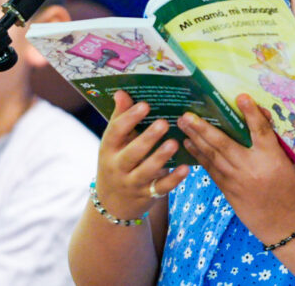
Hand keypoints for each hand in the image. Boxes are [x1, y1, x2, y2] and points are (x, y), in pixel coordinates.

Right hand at [95, 90, 188, 219]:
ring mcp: (132, 183)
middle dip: (147, 139)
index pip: (115, 132)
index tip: (145, 104)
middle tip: (163, 123)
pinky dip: (173, 179)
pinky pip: (160, 188)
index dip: (129, 118)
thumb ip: (120, 118)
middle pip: (131, 154)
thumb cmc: (116, 161)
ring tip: (174, 143)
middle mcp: (117, 167)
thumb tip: (121, 92)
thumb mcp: (114, 142)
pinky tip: (186, 167)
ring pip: (146, 171)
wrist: (112, 203)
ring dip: (160, 157)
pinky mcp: (147, 195)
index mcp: (108, 149)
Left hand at [178, 94, 294, 244]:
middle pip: (224, 142)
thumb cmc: (294, 190)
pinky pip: (211, 169)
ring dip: (196, 138)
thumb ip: (282, 142)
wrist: (284, 224)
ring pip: (213, 155)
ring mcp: (237, 179)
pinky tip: (189, 145)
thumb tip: (265, 117)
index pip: (261, 130)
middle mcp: (251, 166)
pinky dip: (199, 156)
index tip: (241, 97)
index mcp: (272, 158)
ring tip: (182, 124)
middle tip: (187, 114)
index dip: (251, 113)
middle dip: (204, 127)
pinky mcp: (228, 190)